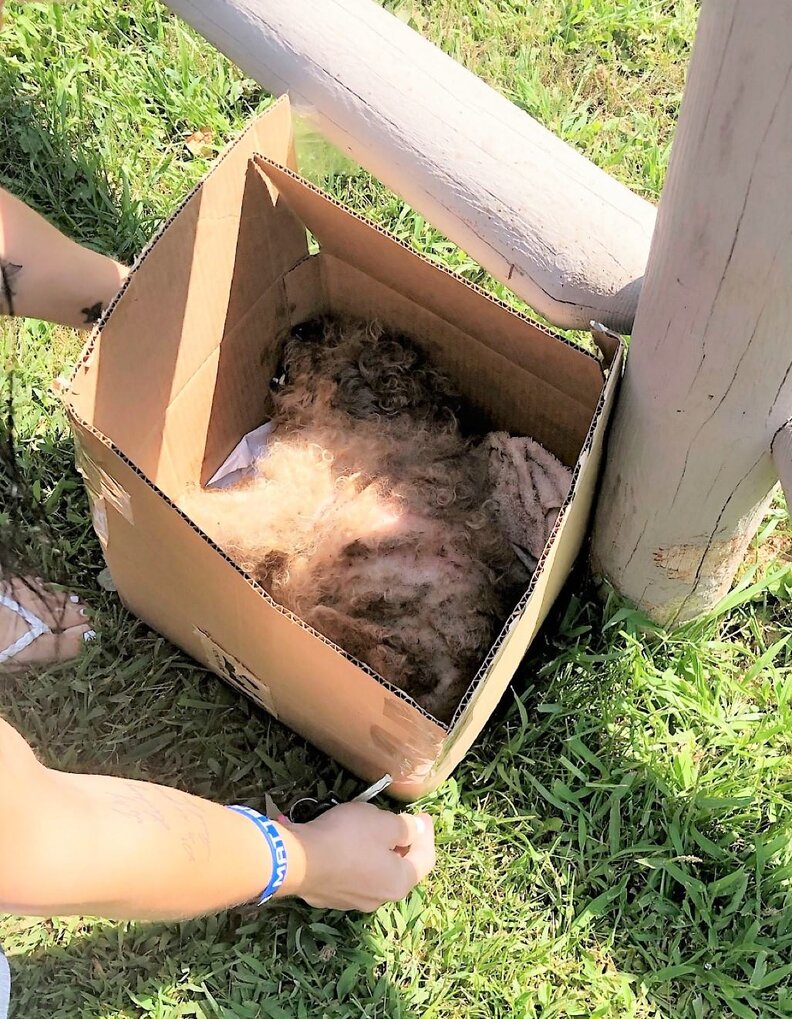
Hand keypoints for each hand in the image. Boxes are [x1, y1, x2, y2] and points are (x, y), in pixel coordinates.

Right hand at [277, 802, 434, 910]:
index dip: (427, 834)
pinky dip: (354, 858)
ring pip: (373, 872)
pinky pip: (350, 874)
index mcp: (398, 883)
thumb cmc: (348, 838)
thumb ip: (406, 828)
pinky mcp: (329, 896)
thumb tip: (418, 830)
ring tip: (370, 829)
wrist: (298, 860)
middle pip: (399, 868)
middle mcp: (378, 899)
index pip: (424, 860)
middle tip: (398, 821)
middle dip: (402, 844)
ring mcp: (352, 901)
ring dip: (376, 851)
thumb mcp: (384, 823)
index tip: (422, 815)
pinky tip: (344, 841)